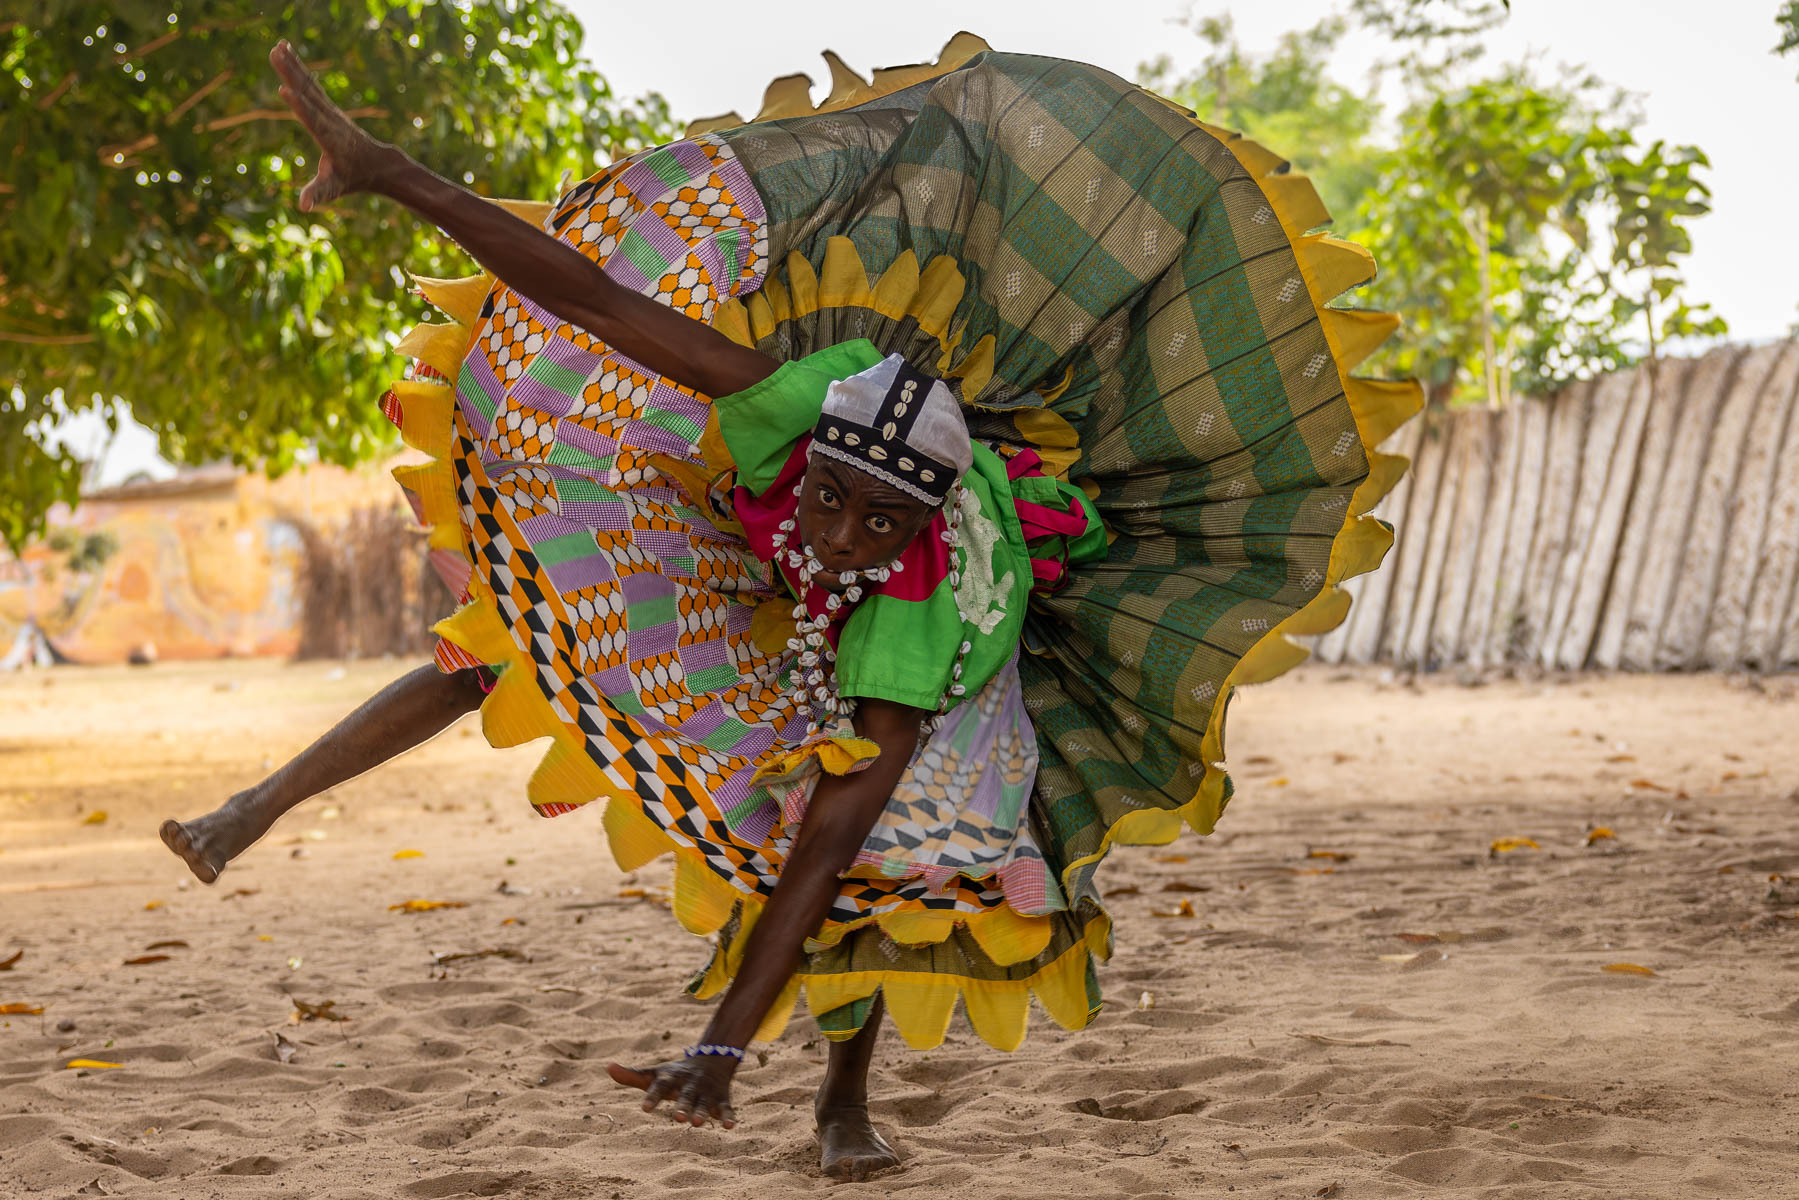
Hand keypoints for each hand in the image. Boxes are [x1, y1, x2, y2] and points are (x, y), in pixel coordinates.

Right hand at [268, 39, 399, 210]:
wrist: (375, 164)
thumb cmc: (351, 178)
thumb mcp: (333, 188)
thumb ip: (318, 194)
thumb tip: (303, 206)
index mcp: (329, 138)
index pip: (313, 120)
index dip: (300, 106)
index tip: (286, 90)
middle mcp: (329, 119)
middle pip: (308, 94)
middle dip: (293, 74)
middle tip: (276, 54)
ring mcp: (329, 110)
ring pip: (309, 85)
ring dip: (294, 65)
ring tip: (278, 45)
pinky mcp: (326, 106)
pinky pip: (310, 84)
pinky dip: (299, 68)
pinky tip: (288, 51)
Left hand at [606, 1056, 737, 1127]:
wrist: (711, 1059)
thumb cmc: (675, 1074)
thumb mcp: (655, 1074)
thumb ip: (631, 1075)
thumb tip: (607, 1067)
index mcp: (671, 1078)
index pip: (660, 1086)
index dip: (653, 1097)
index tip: (645, 1109)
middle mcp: (689, 1084)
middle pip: (685, 1095)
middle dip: (682, 1105)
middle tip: (677, 1117)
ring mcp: (706, 1091)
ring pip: (704, 1103)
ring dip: (702, 1112)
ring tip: (697, 1123)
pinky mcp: (722, 1099)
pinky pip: (726, 1108)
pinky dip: (728, 1116)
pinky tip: (730, 1126)